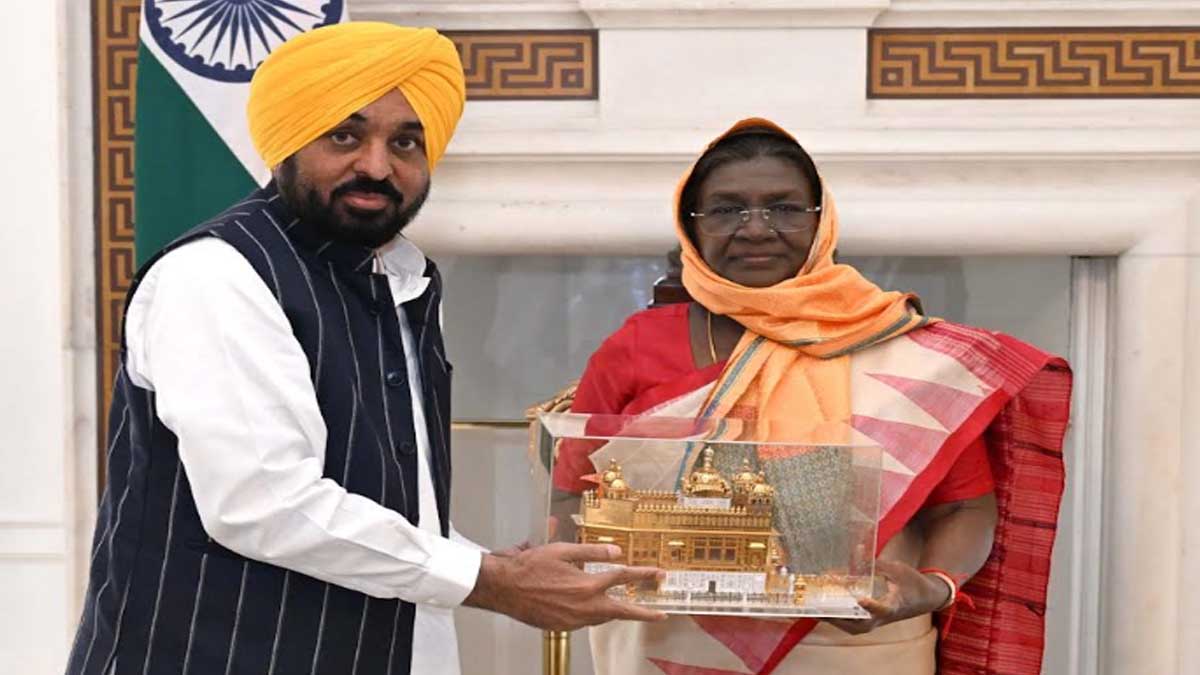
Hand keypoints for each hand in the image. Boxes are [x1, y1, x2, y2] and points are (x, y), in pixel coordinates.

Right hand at [463, 542, 668, 630]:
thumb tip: (615, 552)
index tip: (658, 574)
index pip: (623, 578)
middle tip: (660, 614)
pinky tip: (592, 607)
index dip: (643, 575)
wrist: (503, 587)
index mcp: (586, 585)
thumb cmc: (528, 566)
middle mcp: (583, 606)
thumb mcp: (562, 551)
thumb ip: (591, 552)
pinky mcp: (561, 626)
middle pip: (621, 610)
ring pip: (602, 617)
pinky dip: (593, 614)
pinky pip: (585, 621)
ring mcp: (573, 620)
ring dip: (615, 612)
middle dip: (643, 613)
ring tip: (626, 608)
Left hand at [825, 559, 950, 634]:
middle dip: (839, 618)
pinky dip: (839, 617)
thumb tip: (857, 550)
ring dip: (835, 619)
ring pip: (853, 627)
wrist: (926, 598)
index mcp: (895, 605)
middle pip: (860, 625)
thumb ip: (876, 562)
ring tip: (815, 609)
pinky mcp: (872, 621)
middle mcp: (884, 617)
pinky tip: (824, 607)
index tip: (862, 599)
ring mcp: (877, 621)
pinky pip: (853, 623)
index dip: (872, 605)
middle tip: (819, 609)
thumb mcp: (898, 569)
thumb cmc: (913, 583)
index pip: (883, 609)